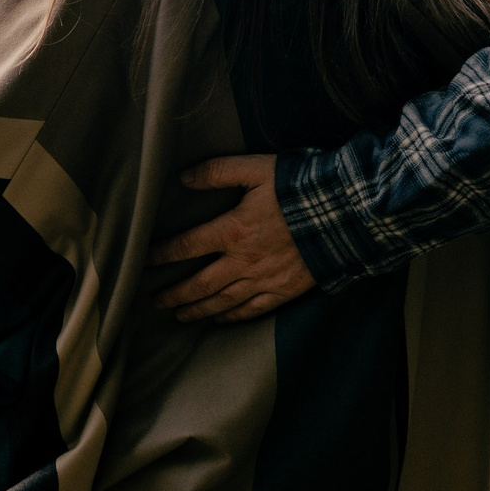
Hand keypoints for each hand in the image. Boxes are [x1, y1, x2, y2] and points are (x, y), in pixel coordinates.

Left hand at [149, 154, 315, 322]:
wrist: (344, 214)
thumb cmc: (299, 187)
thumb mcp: (256, 169)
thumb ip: (218, 171)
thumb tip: (184, 177)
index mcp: (232, 230)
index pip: (186, 246)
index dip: (162, 255)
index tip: (145, 261)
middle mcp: (243, 261)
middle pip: (199, 284)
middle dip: (174, 294)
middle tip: (154, 301)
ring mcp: (264, 280)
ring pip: (222, 302)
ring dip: (197, 310)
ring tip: (179, 315)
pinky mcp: (284, 291)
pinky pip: (252, 310)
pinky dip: (232, 318)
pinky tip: (220, 321)